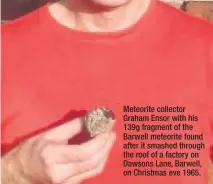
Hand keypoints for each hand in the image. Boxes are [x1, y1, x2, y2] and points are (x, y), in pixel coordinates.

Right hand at [1, 117, 115, 183]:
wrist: (18, 174)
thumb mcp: (49, 134)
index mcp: (53, 156)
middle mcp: (60, 173)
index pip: (85, 151)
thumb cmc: (31, 150)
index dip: (100, 139)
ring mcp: (65, 183)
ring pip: (94, 169)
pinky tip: (101, 150)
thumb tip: (91, 117)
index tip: (108, 126)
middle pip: (93, 162)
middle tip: (112, 131)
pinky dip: (98, 160)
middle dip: (106, 145)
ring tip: (109, 138)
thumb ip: (72, 126)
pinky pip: (89, 173)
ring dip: (105, 153)